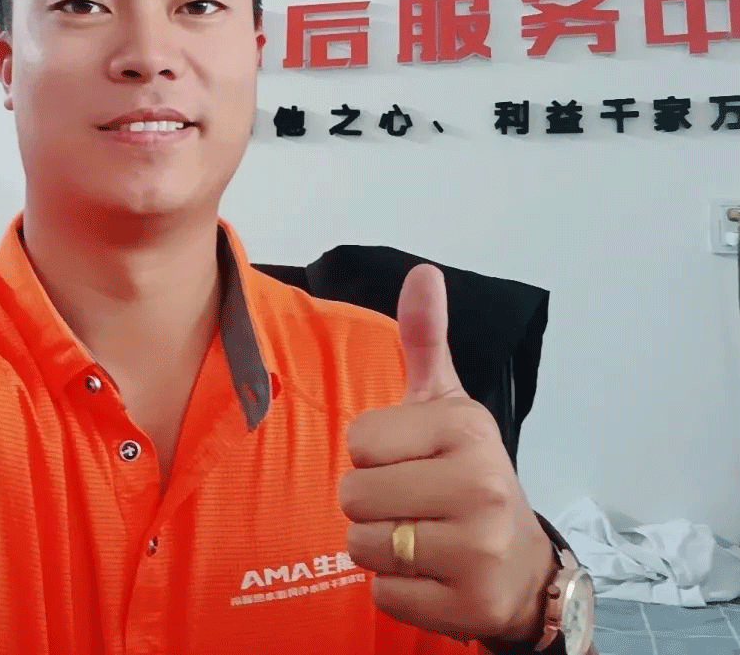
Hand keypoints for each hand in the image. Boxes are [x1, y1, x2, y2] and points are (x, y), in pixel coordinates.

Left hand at [338, 264, 554, 644]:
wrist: (522, 567)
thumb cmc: (469, 477)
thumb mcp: (448, 406)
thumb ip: (425, 340)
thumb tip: (423, 272)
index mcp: (465, 428)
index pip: (358, 441)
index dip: (373, 455)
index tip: (411, 461)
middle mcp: (479, 484)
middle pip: (353, 495)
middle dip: (371, 504)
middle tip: (413, 504)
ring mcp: (479, 549)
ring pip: (362, 546)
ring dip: (381, 547)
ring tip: (421, 537)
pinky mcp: (470, 605)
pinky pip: (382, 594)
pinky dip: (397, 589)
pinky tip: (432, 574)